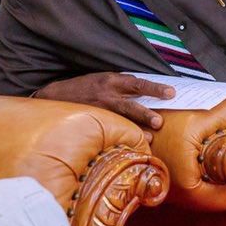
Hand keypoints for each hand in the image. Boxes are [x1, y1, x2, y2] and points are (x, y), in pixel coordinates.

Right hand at [35, 72, 174, 136]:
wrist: (54, 96)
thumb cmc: (82, 88)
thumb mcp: (101, 80)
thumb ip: (121, 87)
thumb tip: (145, 94)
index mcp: (111, 80)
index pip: (137, 83)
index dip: (155, 87)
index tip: (171, 93)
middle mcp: (106, 94)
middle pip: (130, 104)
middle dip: (145, 113)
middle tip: (159, 122)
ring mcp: (99, 109)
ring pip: (121, 120)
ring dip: (136, 129)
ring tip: (150, 139)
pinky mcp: (92, 120)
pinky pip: (110, 129)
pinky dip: (121, 136)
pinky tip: (130, 145)